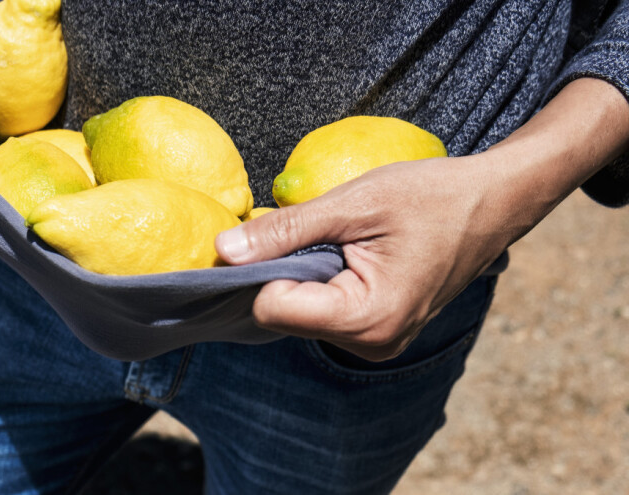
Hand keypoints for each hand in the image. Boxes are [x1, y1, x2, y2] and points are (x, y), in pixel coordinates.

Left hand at [217, 155, 507, 360]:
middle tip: (314, 230)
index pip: (271, 308)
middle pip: (282, 315)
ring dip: (301, 275)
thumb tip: (222, 250)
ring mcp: (376, 342)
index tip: (275, 232)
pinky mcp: (377, 332)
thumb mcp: (353, 204)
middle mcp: (372, 344)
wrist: (494, 203)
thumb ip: (284, 230)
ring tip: (338, 240)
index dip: (261, 268)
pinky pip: (322, 312)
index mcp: (367, 319)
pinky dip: (318, 281)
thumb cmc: (432, 196)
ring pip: (299, 313)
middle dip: (281, 271)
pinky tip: (342, 253)